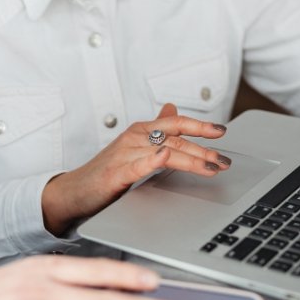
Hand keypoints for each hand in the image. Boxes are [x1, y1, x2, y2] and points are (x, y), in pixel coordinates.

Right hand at [41, 103, 228, 234]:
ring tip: (211, 167)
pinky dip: (153, 160)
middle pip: (175, 139)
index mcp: (140, 131)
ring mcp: (125, 154)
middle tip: (224, 161)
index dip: (200, 126)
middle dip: (204, 150)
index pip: (175, 124)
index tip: (222, 131)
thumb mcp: (134, 144)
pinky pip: (137, 165)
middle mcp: (134, 138)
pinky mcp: (116, 173)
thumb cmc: (105, 170)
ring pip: (164, 152)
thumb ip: (155, 128)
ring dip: (190, 159)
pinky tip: (166, 158)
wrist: (74, 191)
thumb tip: (172, 108)